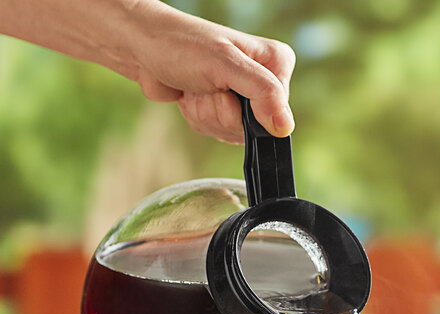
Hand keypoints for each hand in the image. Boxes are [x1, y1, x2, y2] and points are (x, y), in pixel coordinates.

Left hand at [133, 8, 295, 143]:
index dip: (247, 112)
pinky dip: (200, 119)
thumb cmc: (182, 45)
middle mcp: (265, 82)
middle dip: (222, 114)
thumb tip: (285, 128)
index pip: (277, 114)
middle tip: (207, 88)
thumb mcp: (226, 65)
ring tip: (197, 88)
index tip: (226, 89)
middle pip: (254, 129)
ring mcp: (245, 99)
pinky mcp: (226, 111)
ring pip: (234, 133)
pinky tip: (193, 96)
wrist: (144, 49)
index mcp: (276, 64)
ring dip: (208, 116)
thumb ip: (262, 93)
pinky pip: (220, 133)